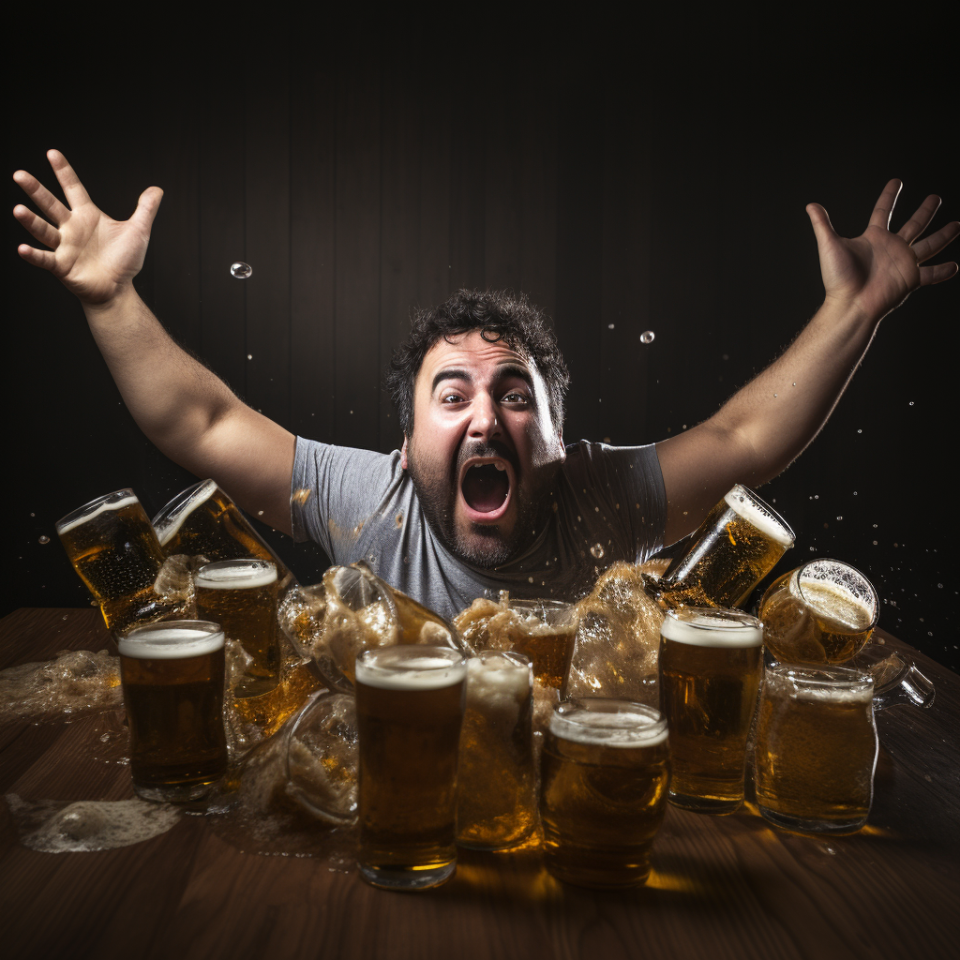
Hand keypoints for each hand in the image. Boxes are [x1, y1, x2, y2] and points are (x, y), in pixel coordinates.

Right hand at [13, 150, 161, 304]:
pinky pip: (45, 259)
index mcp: (87, 216)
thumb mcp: (138, 232)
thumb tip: (157, 189)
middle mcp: (71, 228)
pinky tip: (22, 248)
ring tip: (17, 209)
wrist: (118, 289)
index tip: (52, 153)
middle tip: (19, 175)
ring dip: (30, 221)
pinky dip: (33, 255)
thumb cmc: (124, 261)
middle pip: (50, 205)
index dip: (64, 172)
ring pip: (43, 230)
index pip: (73, 188)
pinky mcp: (61, 266)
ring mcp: (64, 246)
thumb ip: (146, 209)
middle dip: (35, 190)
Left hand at [806, 179, 958, 321]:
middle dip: (925, 211)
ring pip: (930, 244)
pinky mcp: (911, 278)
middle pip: (913, 224)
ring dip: (944, 235)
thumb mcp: (830, 246)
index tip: (897, 182)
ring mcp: (903, 263)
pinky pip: (931, 273)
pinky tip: (955, 266)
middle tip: (935, 198)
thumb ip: (822, 225)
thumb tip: (810, 206)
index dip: (889, 196)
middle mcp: (891, 248)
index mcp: (874, 238)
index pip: (883, 211)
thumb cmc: (838, 278)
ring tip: (958, 225)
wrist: (850, 304)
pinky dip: (943, 270)